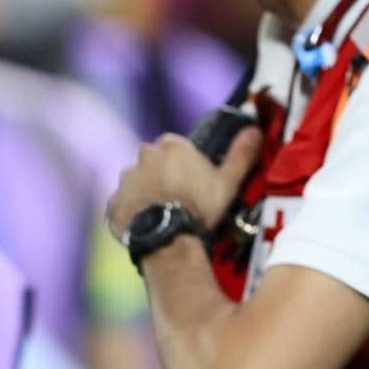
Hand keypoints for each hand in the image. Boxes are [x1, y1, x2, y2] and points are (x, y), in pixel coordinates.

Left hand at [106, 127, 262, 239]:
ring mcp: (126, 179)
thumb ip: (240, 155)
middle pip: (152, 160)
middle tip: (175, 195)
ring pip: (135, 181)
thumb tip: (255, 130)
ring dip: (143, 191)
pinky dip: (129, 212)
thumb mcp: (227, 182)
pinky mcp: (112, 202)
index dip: (181, 161)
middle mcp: (144, 157)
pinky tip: (145, 225)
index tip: (188, 177)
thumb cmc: (199, 208)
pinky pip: (121, 204)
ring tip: (160, 212)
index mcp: (172, 147)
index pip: (174, 144)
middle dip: (160, 173)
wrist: (167, 238)